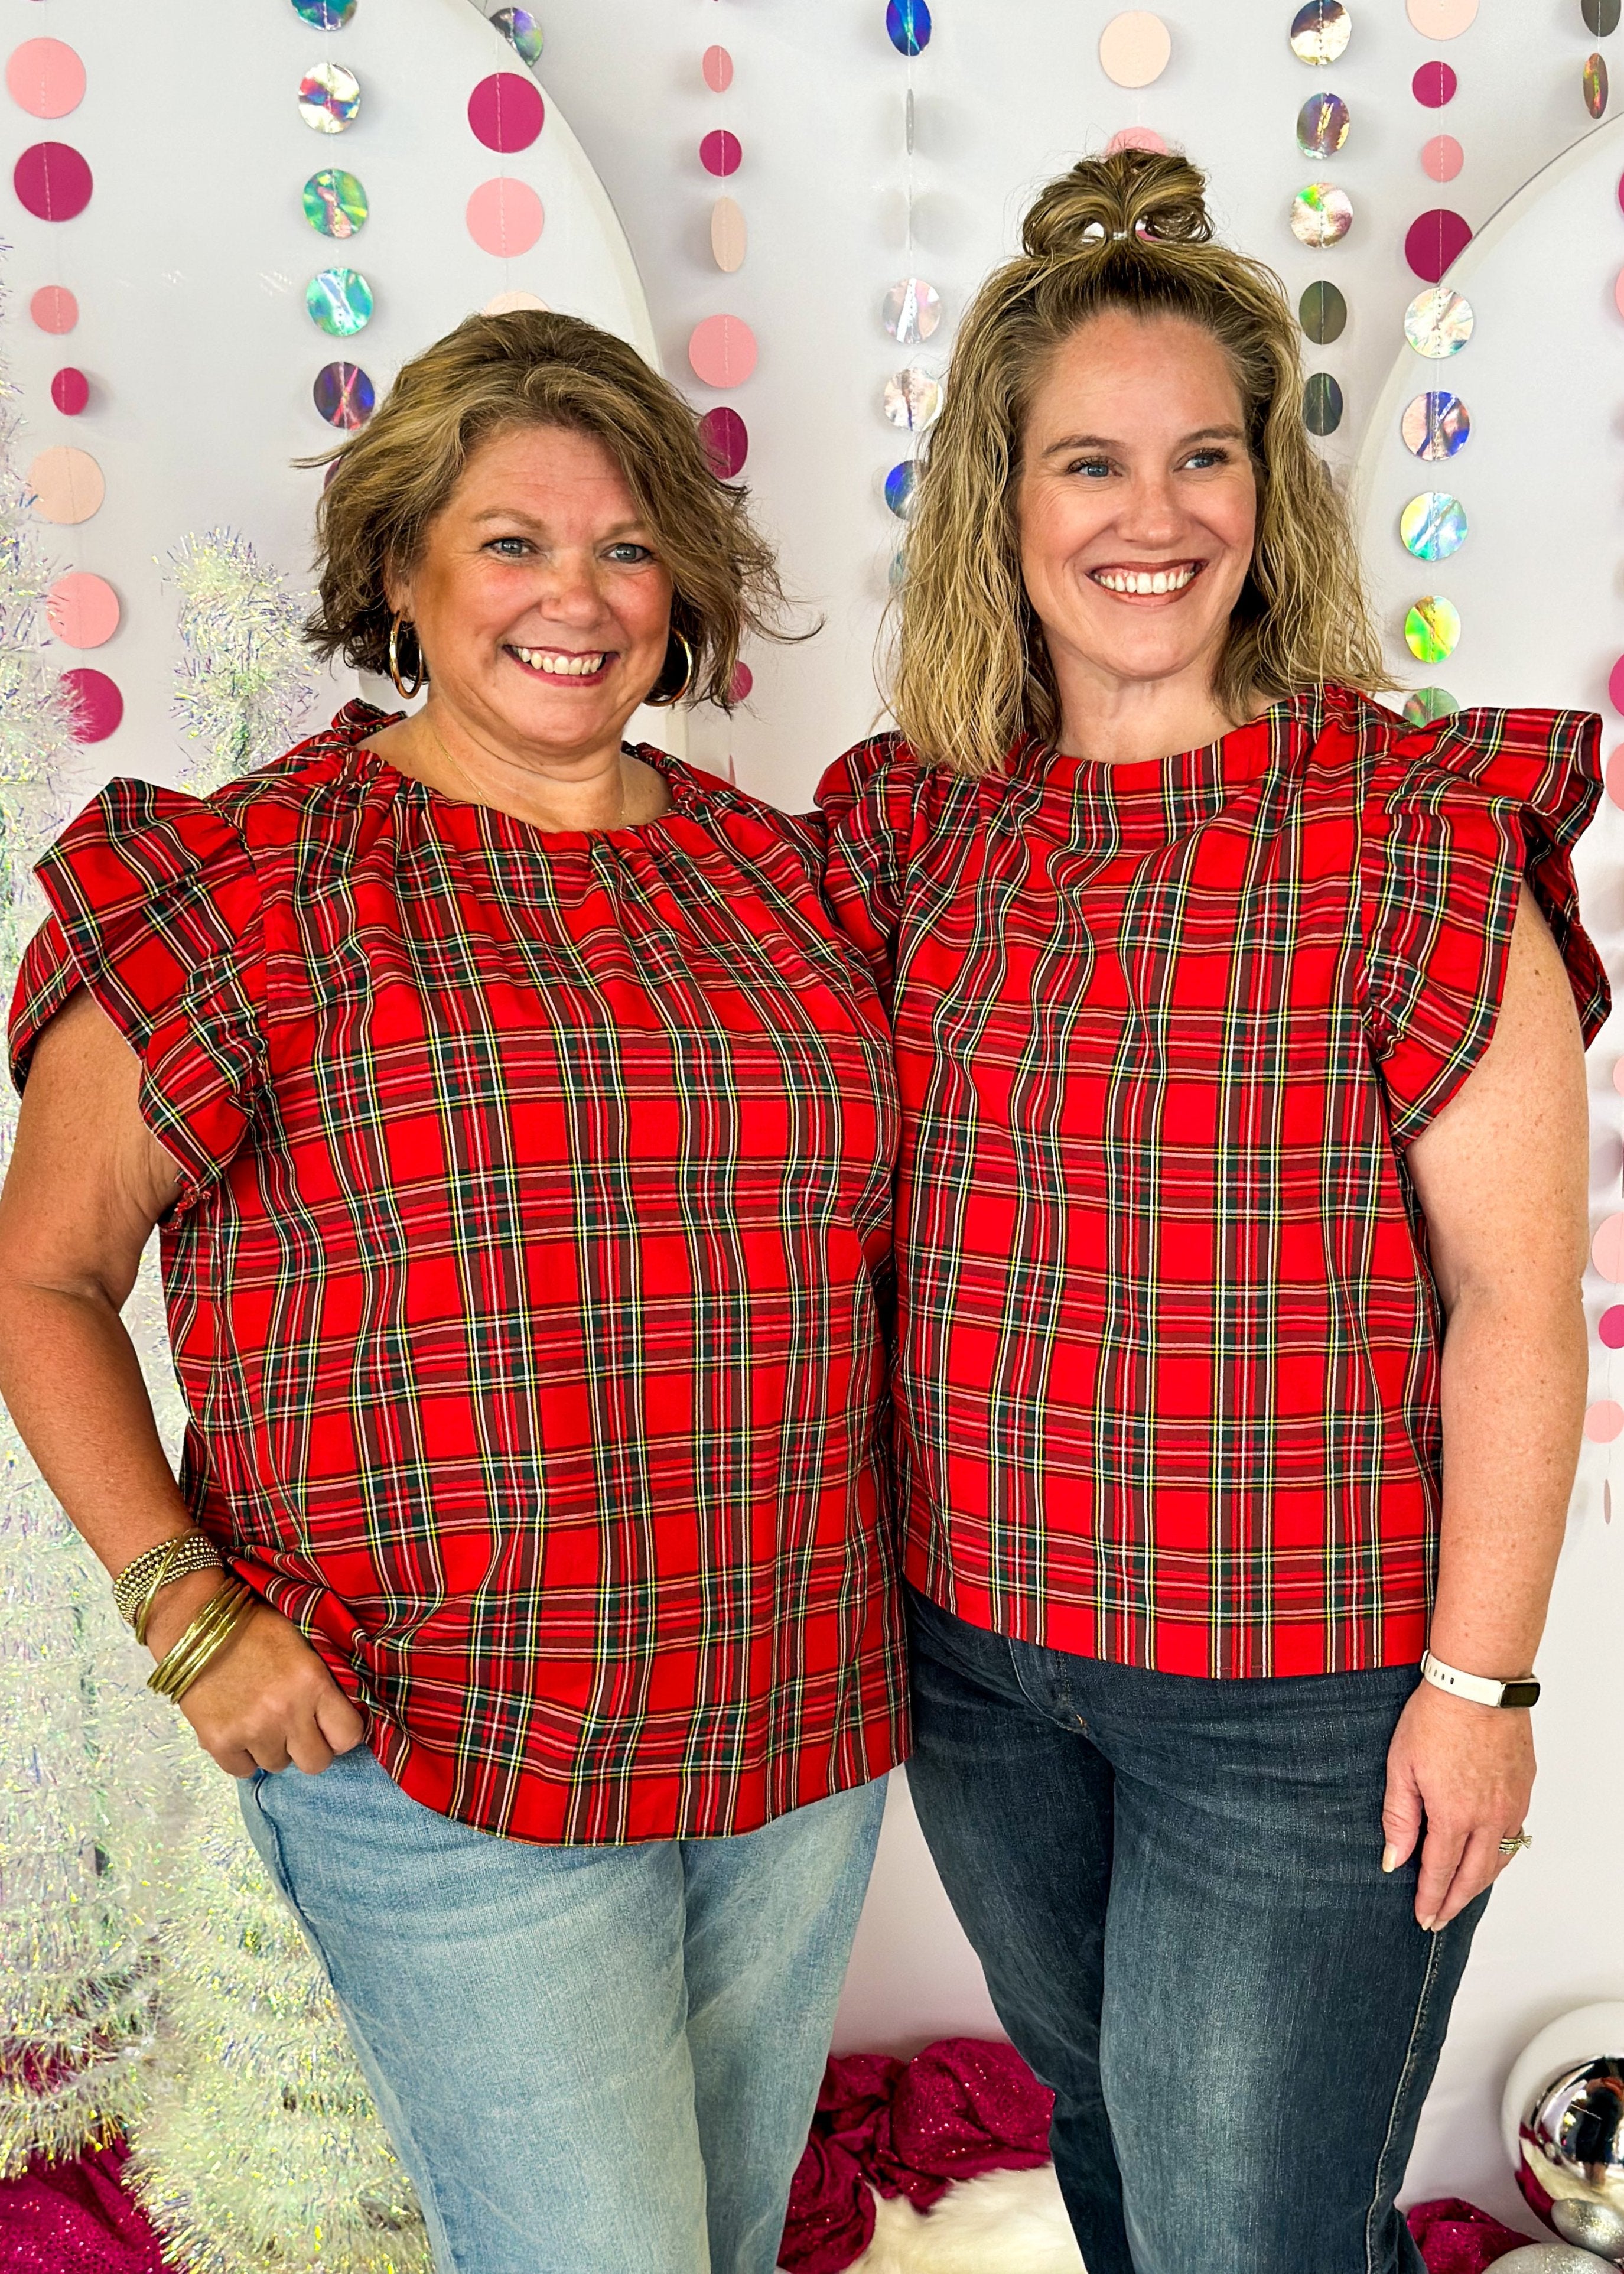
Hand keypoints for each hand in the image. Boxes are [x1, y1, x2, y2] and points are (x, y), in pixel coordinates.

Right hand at [145, 1570, 366, 1777]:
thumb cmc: (253, 1627)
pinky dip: (242, 1756)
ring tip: (260, 1718)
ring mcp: (252, 1730)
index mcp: (313, 1681)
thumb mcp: (302, 1643)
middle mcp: (287, 1711)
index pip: (348, 1735)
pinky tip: (238, 1728)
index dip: (341, 1734)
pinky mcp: (219, 1742)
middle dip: (309, 1748)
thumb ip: (323, 1681)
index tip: (330, 1726)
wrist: (194, 1625)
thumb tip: (341, 1713)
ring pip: (278, 1765)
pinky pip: (243, 1771)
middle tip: (296, 1729)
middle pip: (316, 1762)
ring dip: (273, 1748)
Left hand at [1381, 1680, 1533, 1931]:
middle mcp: (1488, 1817)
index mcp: (1454, 1816)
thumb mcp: (1401, 1766)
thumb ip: (1399, 1817)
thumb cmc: (1435, 1718)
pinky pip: (1515, 1834)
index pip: (1442, 1873)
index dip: (1431, 1899)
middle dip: (1455, 1902)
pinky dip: (1500, 1854)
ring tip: (1461, 1894)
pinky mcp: (1524, 1788)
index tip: (1423, 1918)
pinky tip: (1488, 1855)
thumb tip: (1393, 1860)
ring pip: (1499, 1859)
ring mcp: (1511, 1804)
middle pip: (1474, 1876)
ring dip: (1479, 1882)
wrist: (1478, 1685)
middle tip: (1440, 1919)